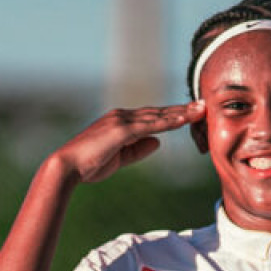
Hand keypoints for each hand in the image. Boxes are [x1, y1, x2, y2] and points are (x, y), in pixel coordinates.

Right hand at [48, 102, 204, 184]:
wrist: (67, 166)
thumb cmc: (89, 164)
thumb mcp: (120, 158)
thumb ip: (139, 149)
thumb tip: (158, 142)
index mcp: (121, 122)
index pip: (152, 117)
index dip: (173, 115)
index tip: (192, 112)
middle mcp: (122, 116)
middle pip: (158, 111)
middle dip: (182, 109)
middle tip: (204, 104)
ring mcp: (122, 121)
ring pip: (157, 115)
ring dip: (180, 112)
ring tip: (200, 109)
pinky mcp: (121, 130)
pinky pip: (150, 125)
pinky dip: (168, 122)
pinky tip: (183, 120)